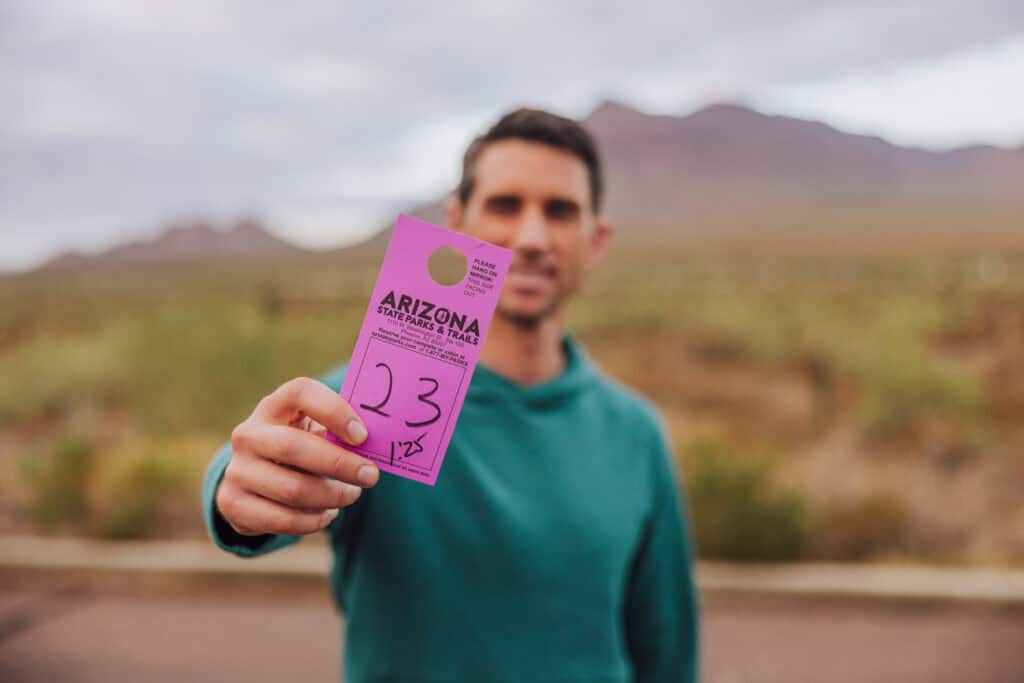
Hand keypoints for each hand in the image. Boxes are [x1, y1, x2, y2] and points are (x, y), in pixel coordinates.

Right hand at [216, 377, 378, 535]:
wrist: (254, 477)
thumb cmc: (300, 446)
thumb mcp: (314, 431)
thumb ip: (339, 432)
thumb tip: (377, 443)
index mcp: (273, 407)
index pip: (299, 392)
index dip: (333, 410)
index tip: (362, 435)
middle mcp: (248, 435)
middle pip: (293, 447)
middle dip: (340, 464)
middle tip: (371, 475)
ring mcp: (237, 470)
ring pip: (292, 489)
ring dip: (332, 497)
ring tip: (352, 495)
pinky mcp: (233, 504)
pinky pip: (282, 520)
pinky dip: (313, 520)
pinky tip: (328, 513)